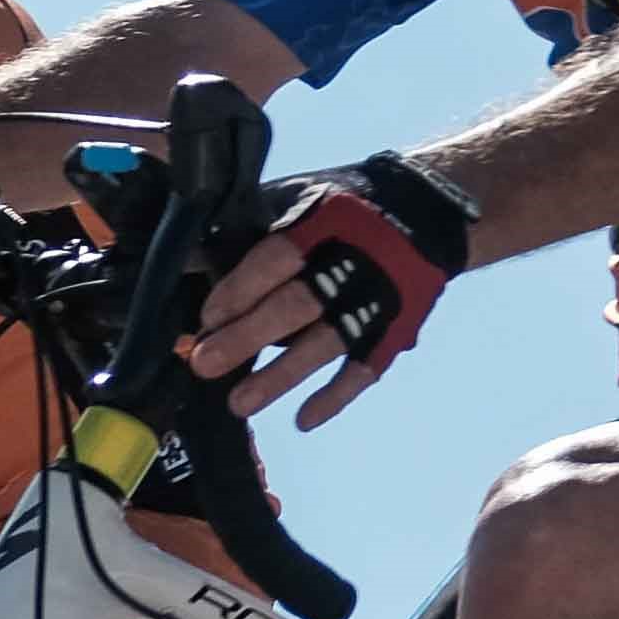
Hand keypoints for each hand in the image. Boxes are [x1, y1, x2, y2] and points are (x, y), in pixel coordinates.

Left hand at [186, 156, 474, 429]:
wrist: (430, 210)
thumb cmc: (347, 206)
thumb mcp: (299, 199)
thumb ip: (251, 230)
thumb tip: (188, 261)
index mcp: (326, 224)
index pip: (275, 261)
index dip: (238, 291)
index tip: (207, 318)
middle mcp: (355, 264)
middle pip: (297, 306)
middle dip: (247, 338)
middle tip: (205, 364)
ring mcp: (379, 302)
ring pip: (327, 344)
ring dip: (281, 376)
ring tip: (240, 404)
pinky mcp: (397, 329)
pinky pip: (366, 368)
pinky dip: (336, 396)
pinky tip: (304, 420)